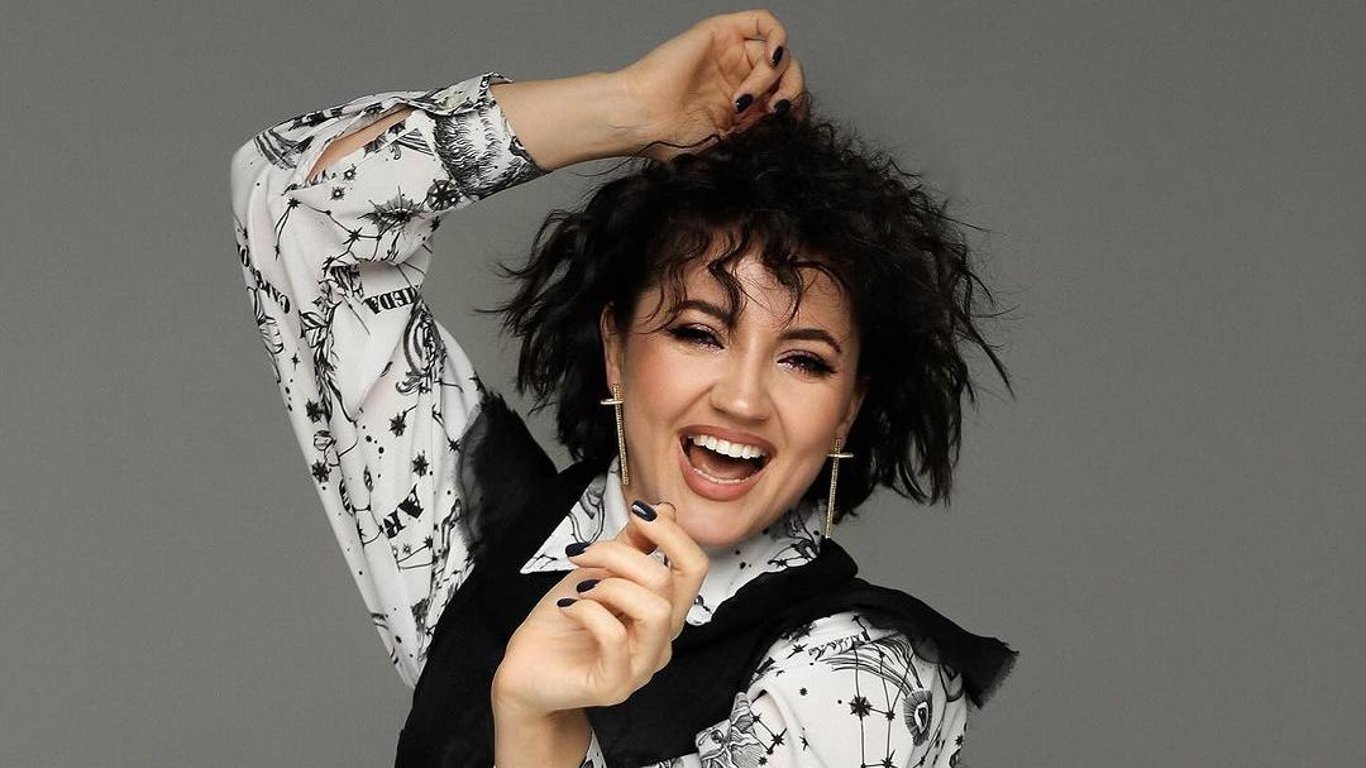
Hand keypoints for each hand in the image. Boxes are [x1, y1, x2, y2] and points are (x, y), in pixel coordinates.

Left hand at [492, 501, 708, 714]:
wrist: (527, 667)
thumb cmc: (562, 622)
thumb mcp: (597, 571)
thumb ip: (632, 545)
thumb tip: (665, 511)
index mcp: (664, 611)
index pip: (694, 567)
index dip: (672, 533)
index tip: (640, 513)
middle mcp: (661, 640)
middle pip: (676, 581)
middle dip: (625, 554)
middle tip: (586, 553)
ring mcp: (642, 666)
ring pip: (654, 609)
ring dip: (610, 585)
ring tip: (581, 590)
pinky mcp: (615, 685)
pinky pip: (614, 635)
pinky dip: (586, 610)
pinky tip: (569, 609)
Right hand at [615, 9, 806, 160]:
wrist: (645, 120)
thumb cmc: (673, 138)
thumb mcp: (729, 144)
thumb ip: (760, 132)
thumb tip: (788, 128)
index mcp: (746, 104)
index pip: (787, 97)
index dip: (793, 112)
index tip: (781, 129)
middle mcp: (741, 76)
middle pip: (789, 74)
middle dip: (789, 93)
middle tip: (773, 112)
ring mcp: (732, 53)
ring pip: (778, 53)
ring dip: (771, 79)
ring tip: (744, 99)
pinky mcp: (722, 32)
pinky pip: (764, 22)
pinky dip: (777, 38)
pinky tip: (772, 61)